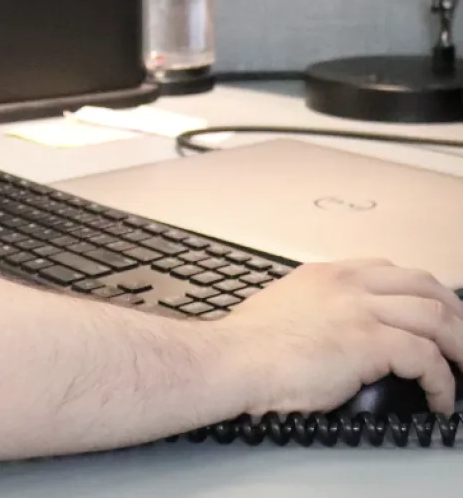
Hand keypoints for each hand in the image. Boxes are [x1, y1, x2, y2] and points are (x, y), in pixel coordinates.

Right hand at [218, 259, 462, 414]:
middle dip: (454, 315)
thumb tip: (332, 334)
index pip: (392, 272)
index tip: (435, 317)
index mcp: (327, 274)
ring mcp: (360, 309)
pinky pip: (427, 359)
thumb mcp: (283, 308)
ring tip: (462, 373)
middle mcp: (347, 284)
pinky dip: (442, 383)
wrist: (233, 360)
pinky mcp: (369, 341)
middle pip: (426, 286)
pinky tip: (439, 400)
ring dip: (460, 348)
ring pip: (437, 317)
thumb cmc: (247, 346)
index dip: (423, 294)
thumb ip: (314, 309)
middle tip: (462, 345)